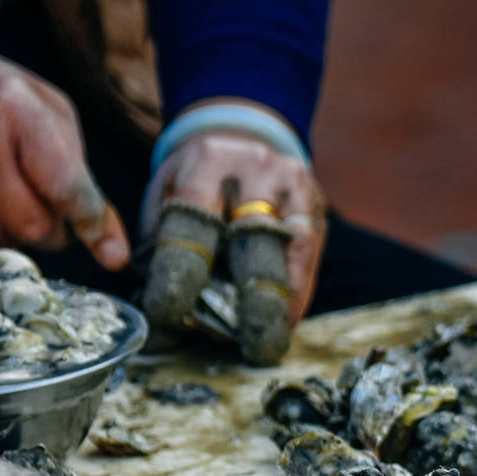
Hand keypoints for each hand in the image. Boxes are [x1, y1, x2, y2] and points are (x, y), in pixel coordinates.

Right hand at [0, 34, 127, 267]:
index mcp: (16, 110)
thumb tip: (113, 253)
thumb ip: (86, 180)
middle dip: (55, 231)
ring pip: (3, 240)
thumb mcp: (52, 115)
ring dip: (20, 231)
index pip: (64, 187)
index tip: (113, 254)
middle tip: (53, 209)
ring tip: (11, 193)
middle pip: (33, 226)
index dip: (91, 224)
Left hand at [143, 106, 326, 323]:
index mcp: (204, 167)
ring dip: (279, 304)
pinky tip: (288, 320)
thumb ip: (161, 241)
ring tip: (268, 342)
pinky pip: (310, 256)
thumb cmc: (195, 176)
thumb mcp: (167, 192)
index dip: (179, 280)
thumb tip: (163, 310)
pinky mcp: (315, 202)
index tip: (171, 319)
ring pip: (290, 253)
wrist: (240, 130)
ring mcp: (292, 185)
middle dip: (247, 302)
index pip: (191, 230)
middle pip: (252, 244)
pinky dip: (298, 292)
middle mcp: (253, 171)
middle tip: (243, 346)